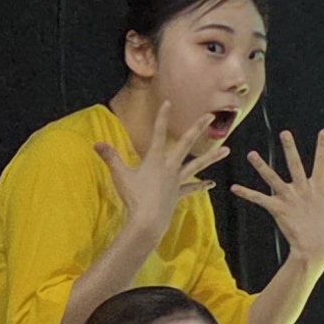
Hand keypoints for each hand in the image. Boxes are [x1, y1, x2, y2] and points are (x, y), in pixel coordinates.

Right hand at [97, 111, 229, 250]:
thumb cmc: (134, 197)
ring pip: (197, 165)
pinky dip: (201, 186)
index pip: (158, 133)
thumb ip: (110, 157)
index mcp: (155, 159)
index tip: (168, 102)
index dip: (162, 117)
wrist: (148, 221)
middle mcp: (169, 166)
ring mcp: (177, 180)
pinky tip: (212, 184)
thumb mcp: (120, 176)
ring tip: (227, 150)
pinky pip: (192, 189)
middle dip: (198, 128)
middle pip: (186, 144)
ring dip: (212, 157)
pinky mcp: (179, 194)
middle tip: (211, 116)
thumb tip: (96, 143)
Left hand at [233, 129, 323, 266]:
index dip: (323, 147)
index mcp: (317, 187)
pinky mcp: (278, 209)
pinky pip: (259, 199)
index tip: (323, 131)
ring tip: (251, 154)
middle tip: (284, 132)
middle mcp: (302, 189)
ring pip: (273, 178)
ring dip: (261, 166)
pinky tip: (234, 188)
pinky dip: (246, 193)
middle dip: (290, 148)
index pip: (321, 162)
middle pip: (295, 164)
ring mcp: (289, 198)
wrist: (315, 247)